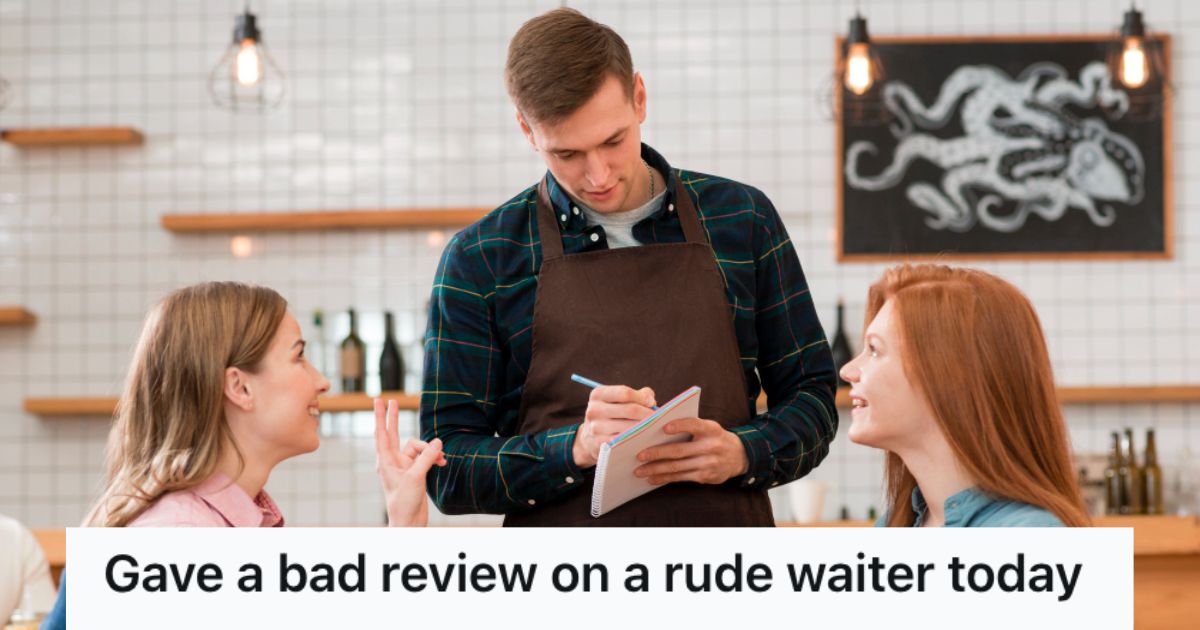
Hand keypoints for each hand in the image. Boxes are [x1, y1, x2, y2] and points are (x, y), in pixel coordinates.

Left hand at [374, 398, 446, 526]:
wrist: (409, 522)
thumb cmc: (404, 502)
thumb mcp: (415, 477)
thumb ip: (426, 457)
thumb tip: (438, 441)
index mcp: (386, 461)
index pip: (381, 433)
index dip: (380, 416)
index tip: (377, 400)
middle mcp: (392, 461)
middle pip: (392, 433)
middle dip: (394, 418)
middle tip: (392, 400)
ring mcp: (403, 466)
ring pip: (417, 447)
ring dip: (430, 450)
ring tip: (440, 459)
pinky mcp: (414, 472)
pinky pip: (425, 457)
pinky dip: (433, 458)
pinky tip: (442, 463)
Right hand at [572, 385, 656, 467]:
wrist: (589, 439)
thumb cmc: (612, 415)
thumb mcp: (618, 400)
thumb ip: (638, 395)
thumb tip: (651, 401)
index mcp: (598, 394)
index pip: (624, 393)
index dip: (642, 397)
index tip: (652, 403)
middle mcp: (594, 410)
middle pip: (629, 410)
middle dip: (647, 414)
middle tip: (658, 418)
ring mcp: (596, 428)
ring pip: (629, 427)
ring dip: (645, 428)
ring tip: (654, 428)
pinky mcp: (600, 444)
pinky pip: (624, 441)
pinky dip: (637, 439)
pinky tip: (644, 438)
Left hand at [633, 418, 748, 484]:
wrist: (739, 456)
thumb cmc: (715, 438)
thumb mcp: (709, 427)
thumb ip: (690, 426)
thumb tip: (658, 429)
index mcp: (710, 429)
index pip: (694, 425)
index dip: (679, 425)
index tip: (663, 427)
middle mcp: (711, 446)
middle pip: (679, 450)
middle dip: (656, 453)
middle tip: (639, 455)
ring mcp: (708, 463)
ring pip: (677, 467)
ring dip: (656, 469)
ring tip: (640, 471)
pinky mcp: (705, 476)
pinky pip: (681, 478)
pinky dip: (665, 478)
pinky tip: (652, 479)